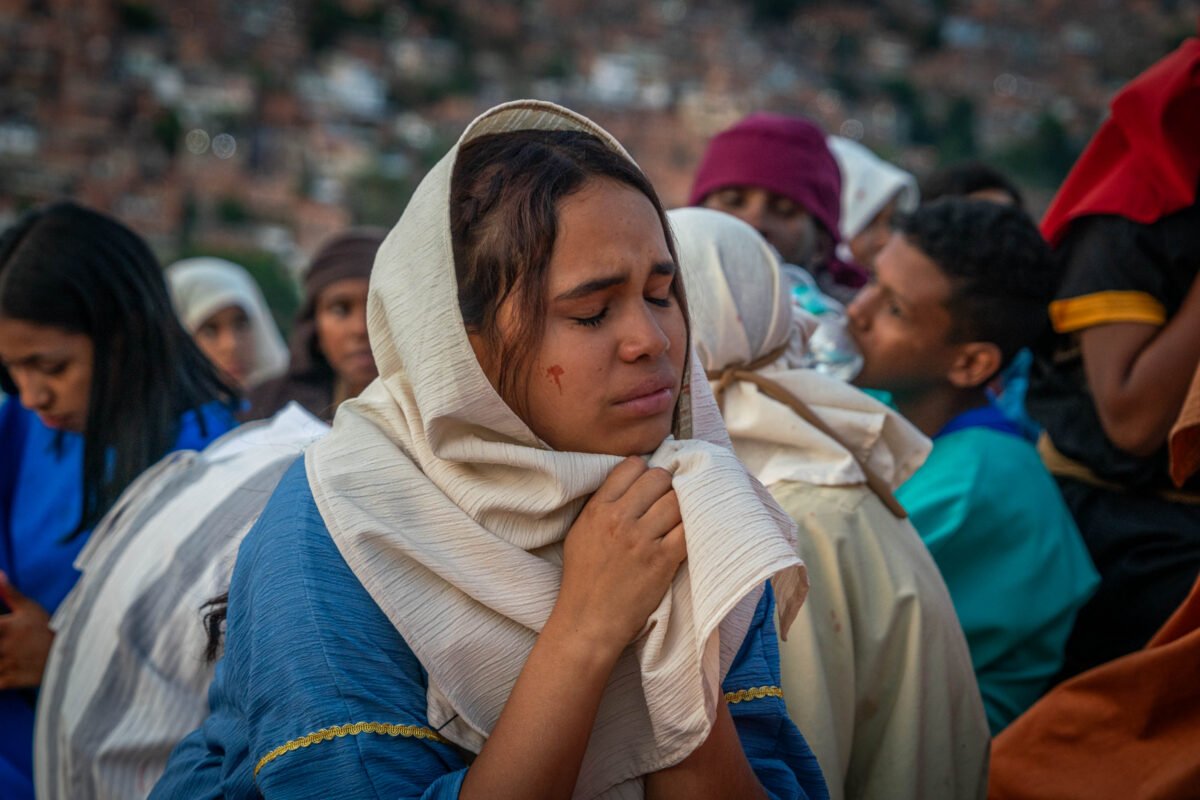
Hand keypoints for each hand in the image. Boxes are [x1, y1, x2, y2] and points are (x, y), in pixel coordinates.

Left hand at [0, 571, 53, 689]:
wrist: (70, 654)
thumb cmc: (48, 628)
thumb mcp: (30, 608)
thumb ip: (9, 593)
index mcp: (5, 627)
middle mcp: (3, 646)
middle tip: (1, 642)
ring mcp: (5, 665)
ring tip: (2, 654)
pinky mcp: (9, 681)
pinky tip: (3, 669)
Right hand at [553, 456, 686, 654]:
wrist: (589, 621)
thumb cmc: (583, 579)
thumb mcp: (580, 532)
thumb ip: (602, 504)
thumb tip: (630, 482)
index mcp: (598, 509)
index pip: (631, 466)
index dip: (645, 470)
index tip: (650, 482)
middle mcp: (619, 519)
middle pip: (659, 477)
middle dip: (667, 484)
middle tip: (667, 498)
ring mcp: (642, 539)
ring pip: (678, 500)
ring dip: (682, 505)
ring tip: (678, 517)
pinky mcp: (663, 559)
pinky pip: (689, 529)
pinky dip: (693, 528)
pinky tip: (689, 533)